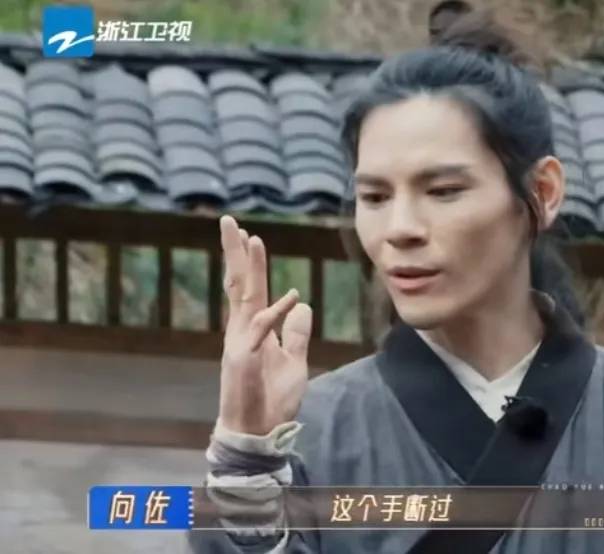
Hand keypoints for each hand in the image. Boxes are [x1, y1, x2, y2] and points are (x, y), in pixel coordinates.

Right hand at [217, 215, 312, 434]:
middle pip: (239, 284)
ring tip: (250, 239)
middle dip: (236, 252)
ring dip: (249, 268)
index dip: (250, 263)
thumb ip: (296, 334)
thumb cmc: (272, 399)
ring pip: (244, 297)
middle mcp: (242, 330)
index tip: (250, 236)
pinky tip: (291, 296)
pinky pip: (262, 331)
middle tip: (228, 221)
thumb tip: (302, 305)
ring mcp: (240, 343)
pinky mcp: (243, 359)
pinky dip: (275, 313)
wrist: (259, 432)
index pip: (249, 288)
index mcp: (252, 329)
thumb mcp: (294, 361)